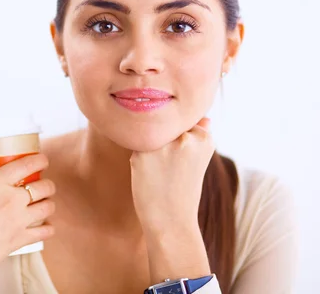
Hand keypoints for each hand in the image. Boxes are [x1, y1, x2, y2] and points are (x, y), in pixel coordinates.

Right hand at [0, 154, 55, 293]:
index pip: (25, 164)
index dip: (39, 159)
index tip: (42, 160)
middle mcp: (10, 198)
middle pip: (43, 186)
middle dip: (48, 185)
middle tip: (44, 185)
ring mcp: (18, 219)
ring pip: (48, 207)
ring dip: (49, 204)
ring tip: (46, 204)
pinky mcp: (20, 239)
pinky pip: (44, 232)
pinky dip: (48, 229)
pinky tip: (47, 228)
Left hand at [130, 117, 213, 234]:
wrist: (171, 221)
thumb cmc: (184, 189)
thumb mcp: (199, 160)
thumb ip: (199, 135)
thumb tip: (204, 117)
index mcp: (204, 137)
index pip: (182, 121)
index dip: (179, 140)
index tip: (181, 161)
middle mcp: (185, 137)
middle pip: (164, 125)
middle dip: (164, 141)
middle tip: (170, 169)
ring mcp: (163, 145)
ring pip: (149, 133)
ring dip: (150, 147)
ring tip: (161, 172)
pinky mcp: (141, 154)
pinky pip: (136, 145)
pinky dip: (140, 158)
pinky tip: (149, 175)